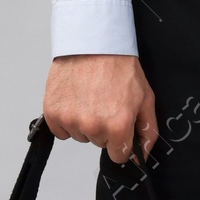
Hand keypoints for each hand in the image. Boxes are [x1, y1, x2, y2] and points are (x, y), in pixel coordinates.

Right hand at [43, 54, 157, 162]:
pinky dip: (66, 119)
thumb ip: (147, 131)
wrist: (93, 43)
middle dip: (104, 128)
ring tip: (90, 98)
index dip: (121, 141)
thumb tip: (142, 156)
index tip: (118, 124)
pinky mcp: (52, 113)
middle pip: (99, 143)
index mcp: (118, 126)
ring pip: (79, 136)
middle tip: (105, 102)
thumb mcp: (145, 98)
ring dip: (84, 123)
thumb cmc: (119, 66)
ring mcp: (70, 120)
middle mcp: (93, 126)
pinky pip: (60, 130)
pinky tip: (75, 100)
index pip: (119, 155)